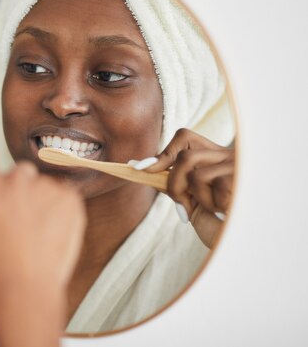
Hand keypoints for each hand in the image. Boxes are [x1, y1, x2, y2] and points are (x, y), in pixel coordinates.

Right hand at [0, 144, 85, 346]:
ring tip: (38, 232)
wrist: (26, 285)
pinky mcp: (69, 197)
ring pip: (44, 187)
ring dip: (42, 201)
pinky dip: (61, 209)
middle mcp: (16, 179)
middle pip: (20, 170)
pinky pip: (64, 196)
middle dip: (20, 186)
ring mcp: (45, 187)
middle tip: (20, 214)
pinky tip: (52, 231)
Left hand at [136, 129, 234, 248]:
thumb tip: (142, 167)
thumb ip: (174, 183)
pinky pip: (208, 182)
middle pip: (184, 155)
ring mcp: (237, 164)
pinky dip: (210, 203)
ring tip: (211, 211)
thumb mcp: (192, 202)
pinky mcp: (242, 175)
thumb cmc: (220, 227)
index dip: (162, 153)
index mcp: (215, 159)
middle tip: (182, 205)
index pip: (185, 138)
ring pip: (193, 169)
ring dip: (193, 196)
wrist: (243, 245)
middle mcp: (228, 156)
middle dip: (173, 183)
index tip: (139, 168)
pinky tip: (226, 211)